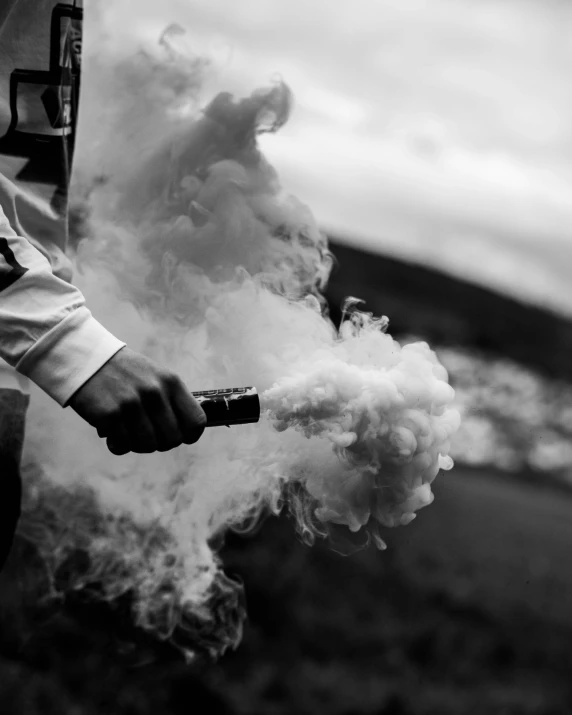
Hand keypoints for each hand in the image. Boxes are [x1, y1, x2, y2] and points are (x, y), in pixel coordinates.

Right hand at [68, 347, 205, 454]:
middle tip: (149, 435)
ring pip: (148, 445)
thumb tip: (185, 433)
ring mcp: (131, 404)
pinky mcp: (109, 415)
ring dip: (139, 445)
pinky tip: (113, 433)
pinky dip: (119, 444)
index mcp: (170, 382)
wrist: (86, 358)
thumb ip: (171, 400)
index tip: (182, 437)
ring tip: (129, 432)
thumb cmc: (124, 372)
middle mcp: (154, 392)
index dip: (190, 435)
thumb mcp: (155, 376)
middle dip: (161, 443)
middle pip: (172, 439)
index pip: (196, 421)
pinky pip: (123, 445)